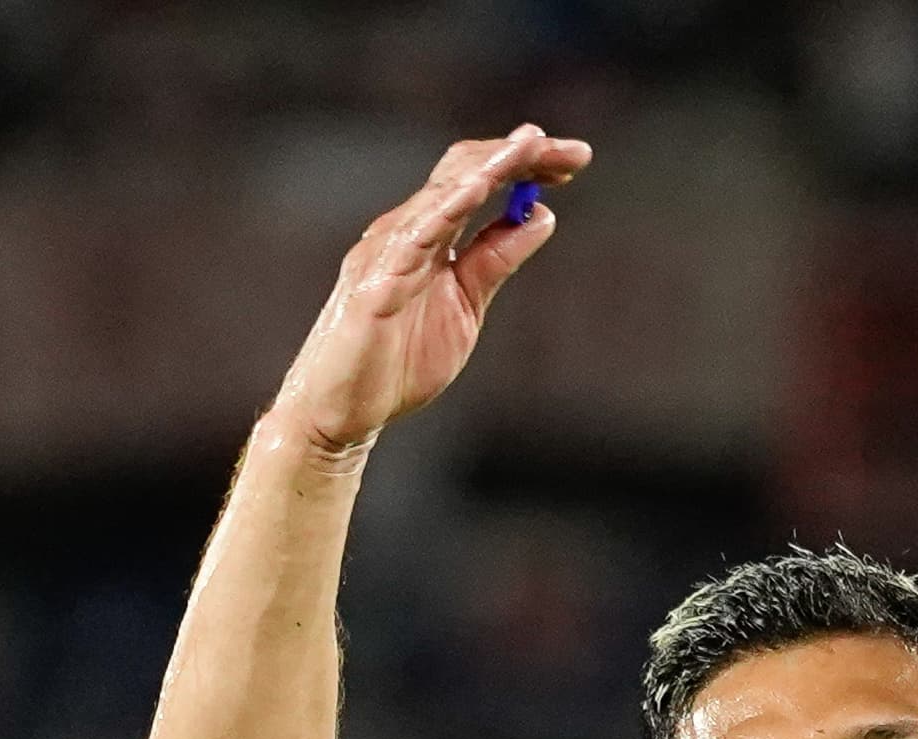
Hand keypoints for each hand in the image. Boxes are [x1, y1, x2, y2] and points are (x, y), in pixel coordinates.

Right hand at [265, 124, 591, 456]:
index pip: (477, 178)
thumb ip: (496, 259)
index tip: (573, 160)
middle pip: (464, 172)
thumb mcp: (467, 304)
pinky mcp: (374, 285)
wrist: (344, 411)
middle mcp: (406, 231)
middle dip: (519, 156)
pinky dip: (444, 210)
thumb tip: (541, 217)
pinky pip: (411, 239)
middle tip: (572, 152)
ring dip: (488, 168)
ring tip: (528, 148)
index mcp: (429, 234)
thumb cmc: (397, 361)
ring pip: (441, 195)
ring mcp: (387, 253)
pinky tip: (475, 189)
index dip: (524, 163)